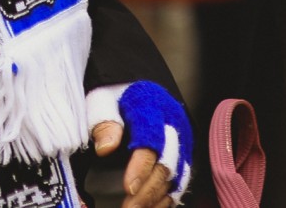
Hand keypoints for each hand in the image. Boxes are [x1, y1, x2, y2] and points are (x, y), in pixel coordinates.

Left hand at [87, 81, 192, 206]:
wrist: (134, 89)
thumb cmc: (114, 96)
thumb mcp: (102, 100)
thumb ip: (104, 122)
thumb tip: (105, 149)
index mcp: (152, 106)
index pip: (151, 139)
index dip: (141, 166)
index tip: (128, 188)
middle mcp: (173, 125)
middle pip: (167, 163)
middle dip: (148, 190)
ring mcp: (182, 141)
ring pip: (176, 176)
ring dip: (156, 198)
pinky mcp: (183, 156)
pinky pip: (180, 182)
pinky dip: (165, 198)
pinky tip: (149, 207)